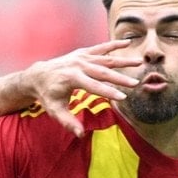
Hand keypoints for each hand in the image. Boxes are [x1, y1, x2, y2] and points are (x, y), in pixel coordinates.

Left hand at [22, 40, 140, 136]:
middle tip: (136, 84)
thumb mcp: (55, 111)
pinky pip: (100, 48)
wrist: (38, 76)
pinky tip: (127, 43)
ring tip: (139, 62)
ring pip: (105, 58)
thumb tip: (80, 134)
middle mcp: (77, 65)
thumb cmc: (47, 95)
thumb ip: (68, 122)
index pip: (94, 87)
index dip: (109, 92)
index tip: (124, 98)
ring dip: (122, 61)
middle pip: (102, 72)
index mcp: (71, 78)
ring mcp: (81, 57)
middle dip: (120, 78)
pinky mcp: (83, 53)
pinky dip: (114, 44)